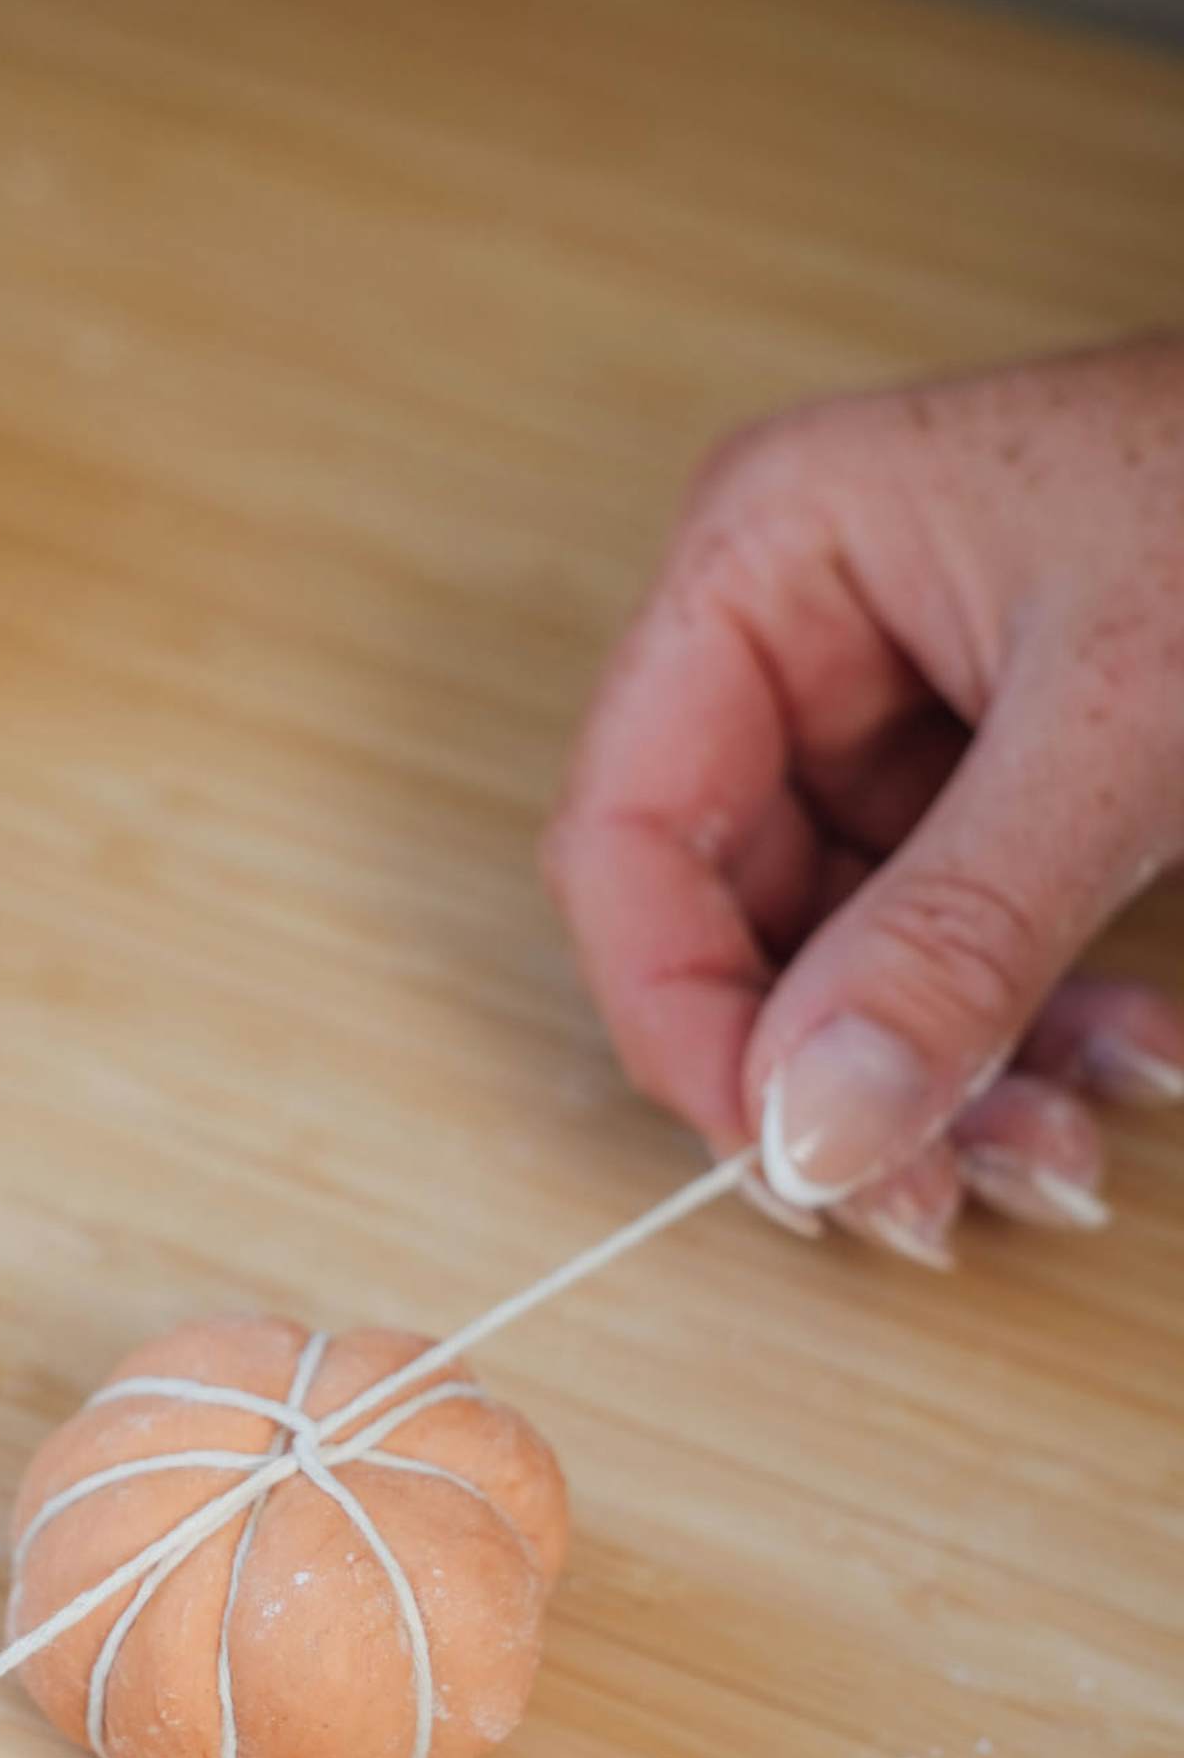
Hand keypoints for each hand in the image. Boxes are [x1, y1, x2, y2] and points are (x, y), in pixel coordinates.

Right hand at [545, 336, 1183, 1264]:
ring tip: (1066, 1148)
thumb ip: (957, 938)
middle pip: (726, 926)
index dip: (682, 1016)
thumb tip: (808, 1130)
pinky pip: (945, 959)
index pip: (627, 836)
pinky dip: (1025, 1039)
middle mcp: (801, 644)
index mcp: (768, 560)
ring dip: (943, 1088)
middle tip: (934, 1197)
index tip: (786, 1155)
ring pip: (835, 971)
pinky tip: (1130, 1064)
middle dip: (834, 1080)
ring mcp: (890, 721)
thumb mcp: (1124, 729)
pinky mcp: (983, 791)